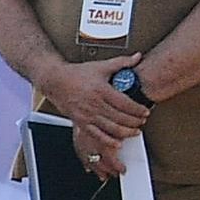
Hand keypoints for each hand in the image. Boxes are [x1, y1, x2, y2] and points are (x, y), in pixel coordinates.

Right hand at [32, 56, 146, 159]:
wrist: (54, 80)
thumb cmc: (76, 74)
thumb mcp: (100, 66)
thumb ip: (121, 62)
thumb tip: (137, 57)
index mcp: (101, 90)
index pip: (125, 103)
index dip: (138, 109)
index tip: (145, 111)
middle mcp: (94, 104)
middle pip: (121, 117)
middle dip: (135, 121)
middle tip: (142, 121)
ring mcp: (87, 114)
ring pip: (111, 128)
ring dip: (126, 132)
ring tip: (135, 131)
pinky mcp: (80, 122)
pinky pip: (97, 135)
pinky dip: (109, 141)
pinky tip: (118, 142)